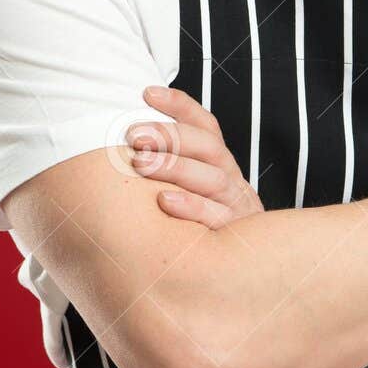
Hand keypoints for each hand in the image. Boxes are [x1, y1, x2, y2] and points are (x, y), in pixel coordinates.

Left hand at [126, 86, 263, 226]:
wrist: (239, 273)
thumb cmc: (199, 225)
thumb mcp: (188, 190)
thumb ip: (167, 166)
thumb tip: (127, 136)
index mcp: (220, 163)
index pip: (204, 125)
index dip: (179, 106)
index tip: (147, 93)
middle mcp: (231, 179)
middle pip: (208, 147)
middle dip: (170, 136)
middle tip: (133, 134)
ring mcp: (237, 207)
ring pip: (212, 178)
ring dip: (175, 167)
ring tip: (141, 162)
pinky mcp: (236, 236)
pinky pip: (217, 218)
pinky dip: (192, 207)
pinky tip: (164, 201)